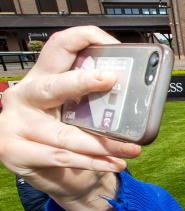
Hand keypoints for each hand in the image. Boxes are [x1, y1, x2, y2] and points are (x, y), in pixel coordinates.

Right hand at [0, 26, 141, 210]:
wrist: (46, 172)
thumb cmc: (66, 133)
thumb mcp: (78, 110)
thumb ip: (96, 99)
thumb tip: (142, 94)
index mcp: (42, 76)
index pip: (60, 46)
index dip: (85, 38)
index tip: (115, 46)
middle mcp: (25, 95)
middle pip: (54, 86)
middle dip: (82, 82)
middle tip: (111, 79)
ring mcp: (15, 123)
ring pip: (65, 135)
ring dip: (103, 144)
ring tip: (131, 149)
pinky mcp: (15, 151)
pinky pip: (62, 157)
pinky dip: (93, 163)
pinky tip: (113, 163)